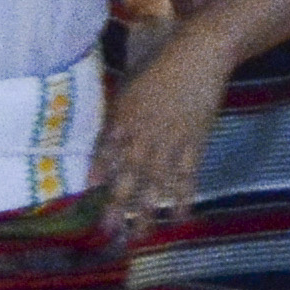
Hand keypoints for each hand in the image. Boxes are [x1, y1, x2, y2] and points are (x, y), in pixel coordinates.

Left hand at [96, 45, 228, 236]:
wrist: (200, 55)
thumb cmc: (160, 66)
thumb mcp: (128, 86)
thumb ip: (116, 116)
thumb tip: (104, 144)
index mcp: (125, 117)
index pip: (106, 150)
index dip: (99, 171)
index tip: (89, 192)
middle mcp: (145, 134)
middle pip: (130, 174)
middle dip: (120, 203)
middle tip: (111, 230)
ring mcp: (172, 140)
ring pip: (158, 181)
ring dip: (149, 209)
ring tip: (143, 234)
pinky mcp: (196, 141)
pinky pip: (189, 174)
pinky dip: (184, 196)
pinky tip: (180, 216)